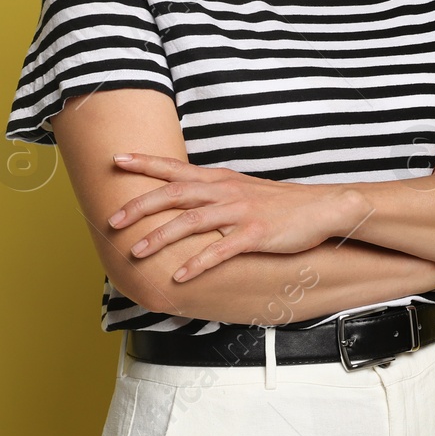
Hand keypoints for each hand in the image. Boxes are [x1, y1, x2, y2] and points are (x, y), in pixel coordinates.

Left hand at [106, 157, 354, 281]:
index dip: (145, 163)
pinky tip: (181, 276)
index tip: (116, 159)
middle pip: (175, 194)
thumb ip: (213, 194)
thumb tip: (183, 203)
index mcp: (220, 180)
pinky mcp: (255, 233)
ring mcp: (241, 212)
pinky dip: (198, 263)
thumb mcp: (242, 191)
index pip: (176, 169)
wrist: (321, 208)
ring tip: (137, 253)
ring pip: (192, 222)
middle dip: (141, 206)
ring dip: (161, 237)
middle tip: (113, 221)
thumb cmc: (280, 203)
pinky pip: (221, 249)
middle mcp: (226, 192)